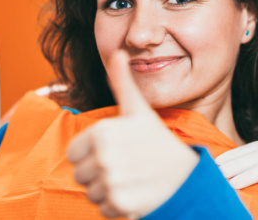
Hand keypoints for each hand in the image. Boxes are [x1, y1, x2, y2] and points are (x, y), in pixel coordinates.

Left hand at [66, 51, 198, 217]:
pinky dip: (116, 205)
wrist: (184, 174)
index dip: (91, 152)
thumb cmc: (157, 140)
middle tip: (124, 163)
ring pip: (90, 192)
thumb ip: (121, 82)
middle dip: (98, 171)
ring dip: (107, 188)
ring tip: (130, 177)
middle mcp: (102, 157)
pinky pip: (102, 209)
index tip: (113, 149)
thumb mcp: (138, 108)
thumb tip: (118, 53)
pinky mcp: (118, 205)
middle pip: (80, 174)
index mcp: (101, 132)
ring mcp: (111, 182)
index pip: (73, 153)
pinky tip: (135, 192)